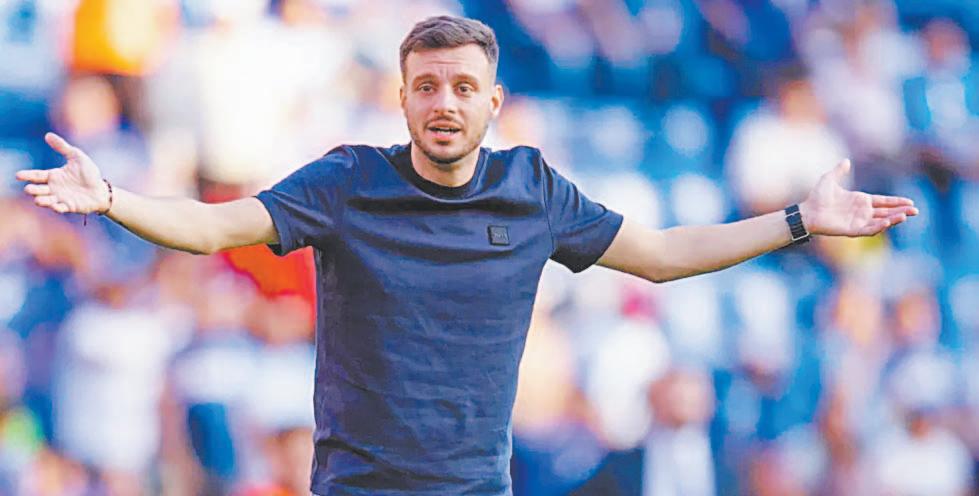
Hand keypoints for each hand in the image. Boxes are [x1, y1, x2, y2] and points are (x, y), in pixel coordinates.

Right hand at [16, 133, 109, 214]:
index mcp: (53, 176)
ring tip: (38, 200)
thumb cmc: (89, 173)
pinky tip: (56, 206)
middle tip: (29, 189)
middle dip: (32, 190)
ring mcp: (60, 198)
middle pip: (37, 190)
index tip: (18, 176)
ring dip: (41, 201)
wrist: (101, 189)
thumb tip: (47, 135)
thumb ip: (62, 147)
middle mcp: (53, 188)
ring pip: (45, 201)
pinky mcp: (69, 206)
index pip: (36, 176)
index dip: (27, 175)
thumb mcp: (77, 157)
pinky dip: (56, 208)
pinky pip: (60, 208)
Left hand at [799, 159, 917, 236]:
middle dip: (901, 211)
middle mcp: (862, 212)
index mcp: (860, 200)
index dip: (897, 202)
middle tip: (916, 211)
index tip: (910, 202)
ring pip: (881, 221)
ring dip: (893, 219)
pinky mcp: (853, 230)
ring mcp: (858, 221)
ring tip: (906, 215)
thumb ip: (839, 171)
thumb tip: (846, 160)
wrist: (807, 211)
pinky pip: (869, 229)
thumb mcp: (829, 180)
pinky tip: (888, 222)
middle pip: (887, 212)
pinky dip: (879, 226)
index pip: (884, 201)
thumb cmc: (817, 197)